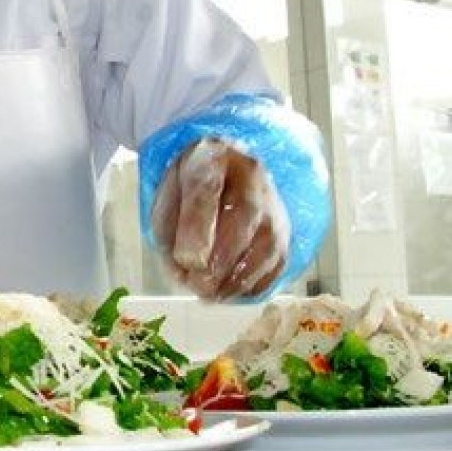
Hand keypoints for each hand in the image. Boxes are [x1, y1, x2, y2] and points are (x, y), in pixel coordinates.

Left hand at [150, 138, 288, 300]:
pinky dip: (252, 285)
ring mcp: (274, 204)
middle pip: (244, 216)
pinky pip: (276, 264)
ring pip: (265, 245)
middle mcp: (251, 175)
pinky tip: (228, 291)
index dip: (198, 228)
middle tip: (196, 285)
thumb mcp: (165, 194)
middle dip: (219, 261)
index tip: (187, 261)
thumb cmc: (190, 187)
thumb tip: (184, 266)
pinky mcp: (285, 232)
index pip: (206, 187)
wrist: (228, 171)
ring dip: (235, 279)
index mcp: (211, 158)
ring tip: (207, 293)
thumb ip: (167, 225)